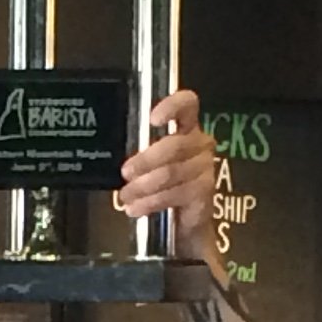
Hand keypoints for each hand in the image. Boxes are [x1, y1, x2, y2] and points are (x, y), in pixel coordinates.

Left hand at [113, 89, 219, 251]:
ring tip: (126, 196)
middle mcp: (200, 142)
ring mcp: (205, 166)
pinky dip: (150, 202)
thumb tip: (116, 156)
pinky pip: (174, 194)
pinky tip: (136, 208)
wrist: (185, 217)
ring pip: (170, 173)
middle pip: (173, 146)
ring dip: (143, 186)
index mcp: (187, 126)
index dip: (171, 107)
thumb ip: (140, 152)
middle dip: (145, 161)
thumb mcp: (151, 162)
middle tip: (125, 173)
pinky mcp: (205, 190)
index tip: (152, 120)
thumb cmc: (164, 182)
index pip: (187, 104)